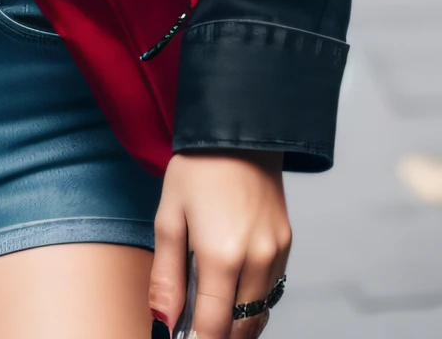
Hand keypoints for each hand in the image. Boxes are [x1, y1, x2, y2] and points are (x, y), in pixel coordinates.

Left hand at [151, 152, 289, 338]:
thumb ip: (167, 276)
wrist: (239, 132)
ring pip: (258, 314)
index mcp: (222, 256)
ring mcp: (277, 256)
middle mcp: (256, 262)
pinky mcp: (287, 247)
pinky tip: (230, 290)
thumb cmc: (196, 170)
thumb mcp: (169, 217)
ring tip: (208, 314)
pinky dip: (251, 301)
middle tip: (192, 328)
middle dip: (216, 336)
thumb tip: (163, 323)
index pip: (213, 327)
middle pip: (240, 329)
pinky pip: (270, 290)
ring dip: (235, 324)